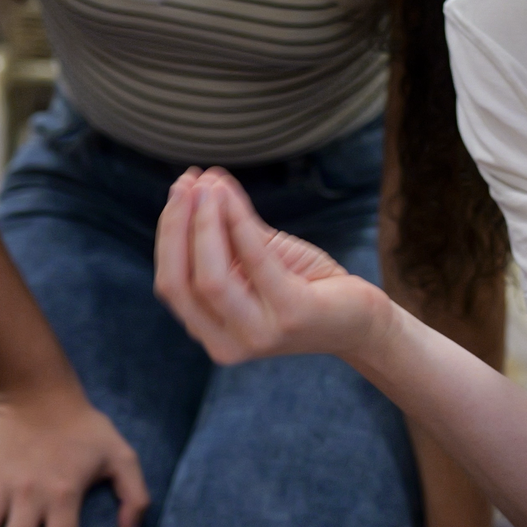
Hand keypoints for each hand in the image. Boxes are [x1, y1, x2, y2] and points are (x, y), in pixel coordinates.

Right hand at [154, 168, 392, 363]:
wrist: (358, 318)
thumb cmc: (303, 285)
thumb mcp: (257, 260)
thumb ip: (227, 234)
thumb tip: (201, 183)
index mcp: (210, 331)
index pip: (171, 284)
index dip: (168, 235)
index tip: (178, 191)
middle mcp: (227, 343)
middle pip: (180, 284)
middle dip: (178, 227)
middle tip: (187, 183)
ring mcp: (258, 335)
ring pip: (211, 278)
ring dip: (205, 223)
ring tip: (209, 185)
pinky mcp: (292, 315)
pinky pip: (256, 262)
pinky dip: (239, 224)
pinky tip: (231, 196)